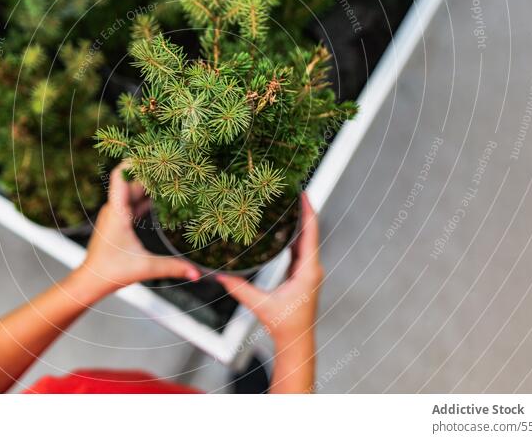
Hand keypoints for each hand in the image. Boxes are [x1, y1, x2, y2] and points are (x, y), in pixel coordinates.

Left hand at [79, 162, 200, 288]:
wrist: (92, 281)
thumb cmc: (112, 272)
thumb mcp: (146, 267)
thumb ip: (173, 267)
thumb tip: (197, 274)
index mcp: (118, 212)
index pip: (120, 176)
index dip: (133, 161)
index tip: (150, 152)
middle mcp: (115, 209)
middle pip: (132, 182)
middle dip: (150, 172)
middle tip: (171, 164)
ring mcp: (115, 214)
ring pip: (133, 192)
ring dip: (149, 185)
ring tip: (169, 176)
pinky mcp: (118, 222)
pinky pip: (133, 203)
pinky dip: (146, 198)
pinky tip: (160, 197)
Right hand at [217, 193, 322, 344]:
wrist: (296, 340)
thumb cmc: (285, 325)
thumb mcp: (260, 305)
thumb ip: (240, 289)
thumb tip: (220, 275)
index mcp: (307, 271)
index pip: (310, 234)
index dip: (308, 212)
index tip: (303, 193)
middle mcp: (311, 267)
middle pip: (310, 232)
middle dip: (302, 210)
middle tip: (291, 190)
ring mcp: (308, 270)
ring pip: (306, 239)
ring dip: (299, 221)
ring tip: (287, 203)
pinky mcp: (302, 273)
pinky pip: (300, 247)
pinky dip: (294, 234)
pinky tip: (284, 226)